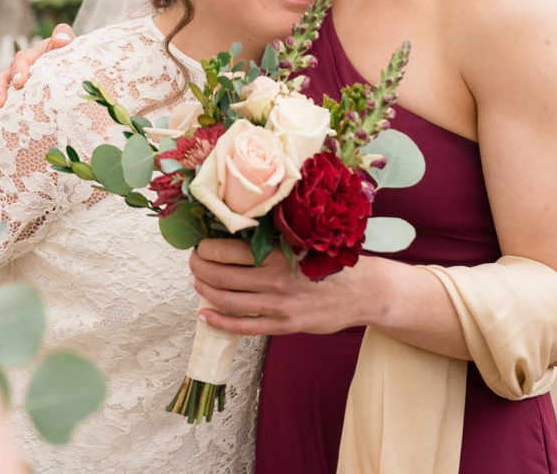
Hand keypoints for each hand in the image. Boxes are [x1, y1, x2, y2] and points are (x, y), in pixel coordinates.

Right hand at [0, 23, 74, 119]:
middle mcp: (16, 70)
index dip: (19, 69)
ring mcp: (9, 84)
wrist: (65, 75)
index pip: (21, 60)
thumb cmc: (65, 61)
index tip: (20, 82)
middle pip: (2, 76)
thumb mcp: (68, 48)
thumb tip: (60, 39)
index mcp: (31, 57)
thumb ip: (64, 39)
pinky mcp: (6, 98)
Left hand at [187, 238, 391, 335]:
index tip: (199, 245)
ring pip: (227, 301)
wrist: (363, 290)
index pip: (228, 250)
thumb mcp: (305, 239)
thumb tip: (240, 229)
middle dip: (199, 268)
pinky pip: (244, 327)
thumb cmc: (333, 260)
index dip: (206, 248)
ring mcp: (279, 306)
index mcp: (279, 253)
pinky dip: (219, 322)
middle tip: (193, 262)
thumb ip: (275, 238)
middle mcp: (275, 280)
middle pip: (221, 276)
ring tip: (196, 283)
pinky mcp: (284, 325)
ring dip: (205, 292)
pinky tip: (205, 316)